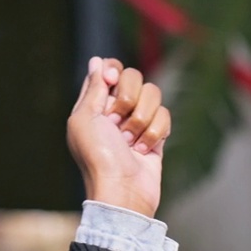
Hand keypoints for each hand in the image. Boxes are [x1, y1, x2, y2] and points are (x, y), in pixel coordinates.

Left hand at [66, 56, 170, 217]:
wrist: (122, 189)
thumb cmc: (98, 155)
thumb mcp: (85, 118)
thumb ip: (93, 88)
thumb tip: (97, 60)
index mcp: (93, 103)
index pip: (108, 69)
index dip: (113, 70)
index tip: (111, 80)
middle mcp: (115, 109)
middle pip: (134, 77)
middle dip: (128, 98)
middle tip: (115, 121)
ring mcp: (137, 121)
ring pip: (154, 95)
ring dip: (141, 120)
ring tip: (129, 142)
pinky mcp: (157, 134)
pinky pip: (166, 115)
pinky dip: (155, 133)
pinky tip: (143, 151)